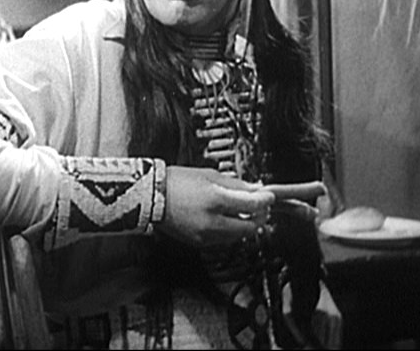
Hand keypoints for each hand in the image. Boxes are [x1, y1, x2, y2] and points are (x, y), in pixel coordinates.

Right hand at [156, 166, 274, 246]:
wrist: (150, 196)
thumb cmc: (176, 181)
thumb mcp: (208, 175)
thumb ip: (234, 184)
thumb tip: (255, 189)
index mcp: (215, 200)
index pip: (251, 206)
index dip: (265, 202)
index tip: (269, 197)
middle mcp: (212, 221)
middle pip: (249, 227)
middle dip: (258, 218)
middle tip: (259, 208)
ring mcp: (205, 235)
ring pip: (238, 236)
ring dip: (245, 225)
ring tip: (241, 211)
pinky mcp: (199, 243)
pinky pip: (223, 239)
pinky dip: (229, 231)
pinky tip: (225, 219)